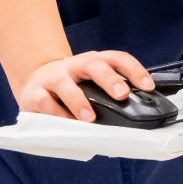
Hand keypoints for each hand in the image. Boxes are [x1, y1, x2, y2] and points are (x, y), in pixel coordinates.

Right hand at [13, 51, 154, 121]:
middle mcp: (75, 65)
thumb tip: (138, 109)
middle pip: (94, 65)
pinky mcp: (34, 93)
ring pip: (66, 85)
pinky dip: (57, 114)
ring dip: (79, 101)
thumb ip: (111, 92)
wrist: (36, 80)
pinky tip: (66, 124)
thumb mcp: (93, 83)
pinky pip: (45, 102)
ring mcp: (54, 77)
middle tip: (122, 94)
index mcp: (95, 61)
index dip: (134, 70)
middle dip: (109, 79)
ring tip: (90, 118)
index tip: (148, 86)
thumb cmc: (73, 85)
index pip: (118, 59)